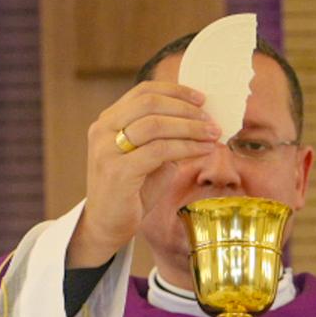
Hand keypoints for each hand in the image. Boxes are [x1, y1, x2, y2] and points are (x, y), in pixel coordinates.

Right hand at [67, 81, 218, 266]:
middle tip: (211, 120)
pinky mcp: (118, 171)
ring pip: (156, 125)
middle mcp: (103, 130)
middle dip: (186, 109)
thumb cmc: (132, 191)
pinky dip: (186, 147)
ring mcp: (107, 150)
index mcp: (108, 121)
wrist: (108, 225)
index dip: (175, 91)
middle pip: (150, 103)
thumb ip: (165, 137)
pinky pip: (159, 151)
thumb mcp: (149, 156)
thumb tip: (202, 120)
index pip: (143, 92)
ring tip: (212, 134)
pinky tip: (203, 151)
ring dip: (190, 128)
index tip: (201, 99)